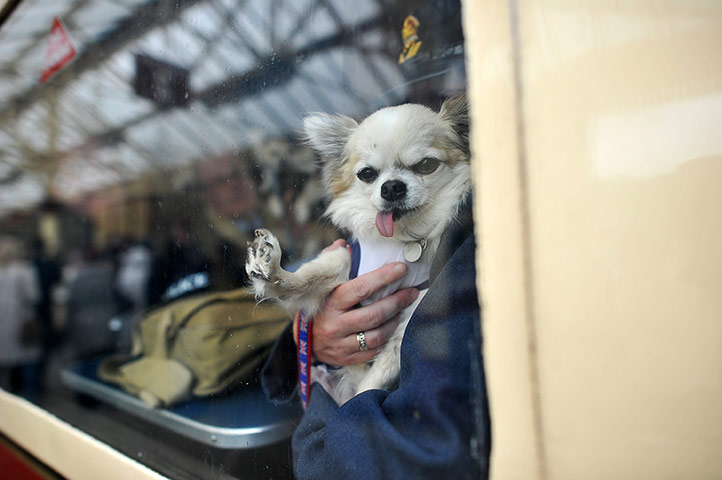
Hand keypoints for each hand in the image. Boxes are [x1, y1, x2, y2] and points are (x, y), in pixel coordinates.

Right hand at [295, 241, 418, 365]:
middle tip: (412, 291)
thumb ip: (331, 262)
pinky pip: (374, 351)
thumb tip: (343, 244)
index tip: (401, 269)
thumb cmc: (318, 307)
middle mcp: (336, 325)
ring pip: (377, 335)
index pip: (361, 288)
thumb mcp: (320, 285)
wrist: (304, 342)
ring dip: (395, 321)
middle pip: (374, 314)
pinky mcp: (348, 358)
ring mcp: (342, 344)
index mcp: (331, 303)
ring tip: (404, 310)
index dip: (384, 277)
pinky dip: (387, 338)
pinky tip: (394, 327)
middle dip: (397, 301)